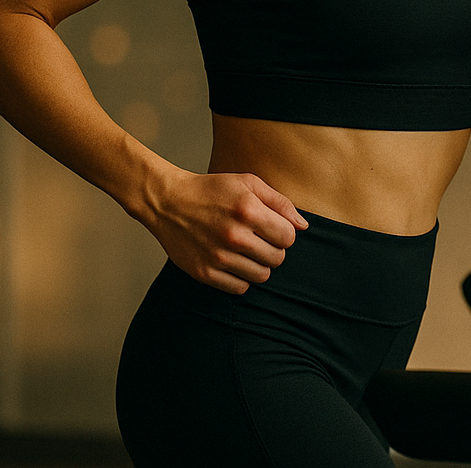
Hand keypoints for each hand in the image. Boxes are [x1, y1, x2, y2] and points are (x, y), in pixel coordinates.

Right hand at [144, 168, 308, 293]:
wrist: (167, 202)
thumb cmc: (211, 190)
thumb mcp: (248, 183)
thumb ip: (280, 202)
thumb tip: (303, 226)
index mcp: (248, 210)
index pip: (289, 237)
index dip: (285, 233)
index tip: (273, 228)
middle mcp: (234, 236)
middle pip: (277, 258)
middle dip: (273, 249)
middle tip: (259, 239)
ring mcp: (217, 257)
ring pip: (261, 276)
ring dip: (259, 265)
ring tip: (246, 251)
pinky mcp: (204, 273)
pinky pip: (239, 288)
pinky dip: (241, 278)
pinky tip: (233, 262)